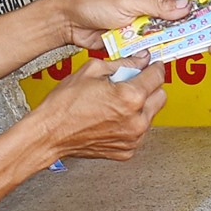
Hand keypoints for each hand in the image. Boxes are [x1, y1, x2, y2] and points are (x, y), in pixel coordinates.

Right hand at [31, 55, 167, 161]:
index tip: (152, 65)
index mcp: (130, 97)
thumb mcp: (92, 70)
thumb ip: (123, 63)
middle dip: (150, 87)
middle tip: (132, 83)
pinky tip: (112, 118)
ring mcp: (133, 138)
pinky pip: (139, 132)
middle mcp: (136, 120)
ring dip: (141, 106)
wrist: (50, 133)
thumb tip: (140, 59)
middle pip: (161, 96)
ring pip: (151, 115)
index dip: (155, 67)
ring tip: (116, 103)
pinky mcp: (127, 151)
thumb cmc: (64, 105)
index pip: (158, 76)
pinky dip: (131, 123)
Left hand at [59, 0, 190, 49]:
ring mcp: (145, 20)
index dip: (196, 10)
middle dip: (184, 29)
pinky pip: (153, 45)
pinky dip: (155, 50)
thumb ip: (157, 5)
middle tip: (197, 39)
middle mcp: (152, 1)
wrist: (71, 22)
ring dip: (168, 41)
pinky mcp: (137, 36)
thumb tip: (185, 6)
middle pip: (178, 18)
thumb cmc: (92, 3)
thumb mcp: (127, 1)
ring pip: (167, 34)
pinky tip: (159, 53)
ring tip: (178, 48)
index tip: (209, 21)